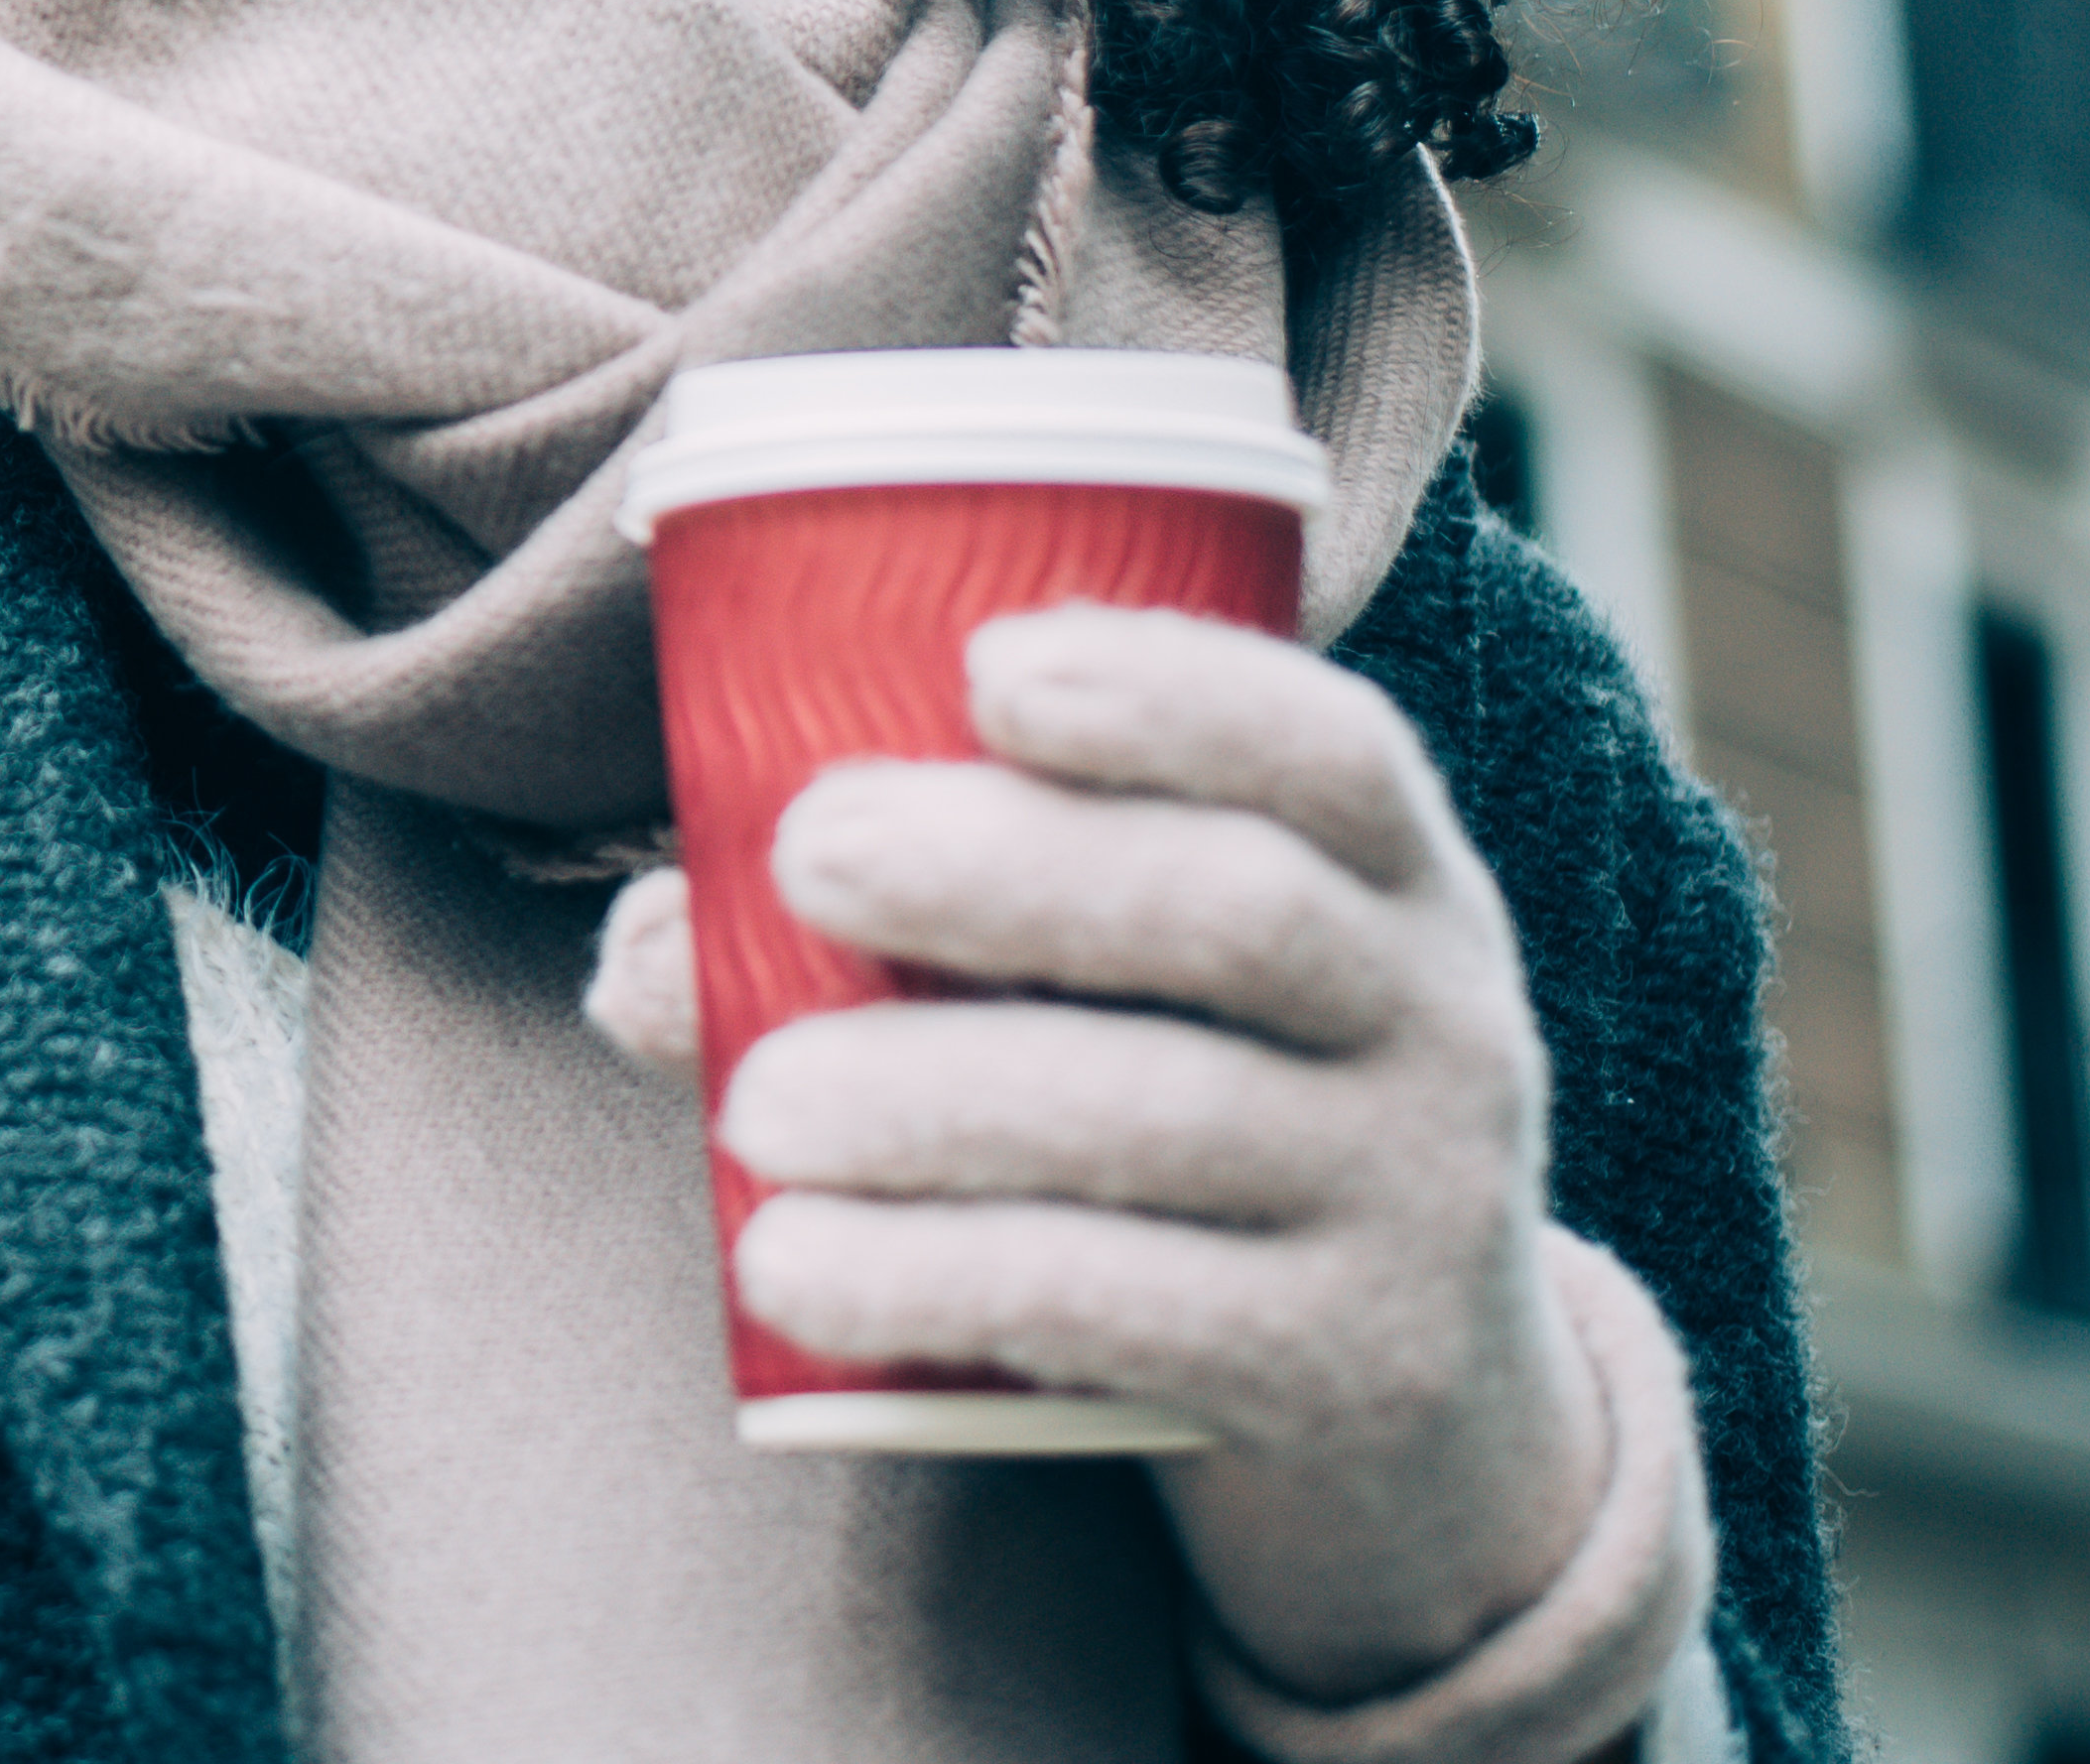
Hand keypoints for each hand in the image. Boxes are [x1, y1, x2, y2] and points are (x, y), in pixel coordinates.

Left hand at [590, 607, 1621, 1710]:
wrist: (1413, 1422)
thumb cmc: (1189, 1121)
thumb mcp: (1148, 1000)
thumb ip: (922, 931)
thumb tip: (649, 951)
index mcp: (1394, 879)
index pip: (1329, 747)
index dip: (1170, 691)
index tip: (985, 668)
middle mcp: (1440, 1022)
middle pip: (1238, 910)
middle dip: (1007, 867)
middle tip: (808, 854)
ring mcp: (1414, 1205)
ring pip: (1165, 1117)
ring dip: (932, 1096)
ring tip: (753, 1105)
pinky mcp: (1347, 1373)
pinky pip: (1134, 1310)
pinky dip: (939, 1276)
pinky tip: (789, 1262)